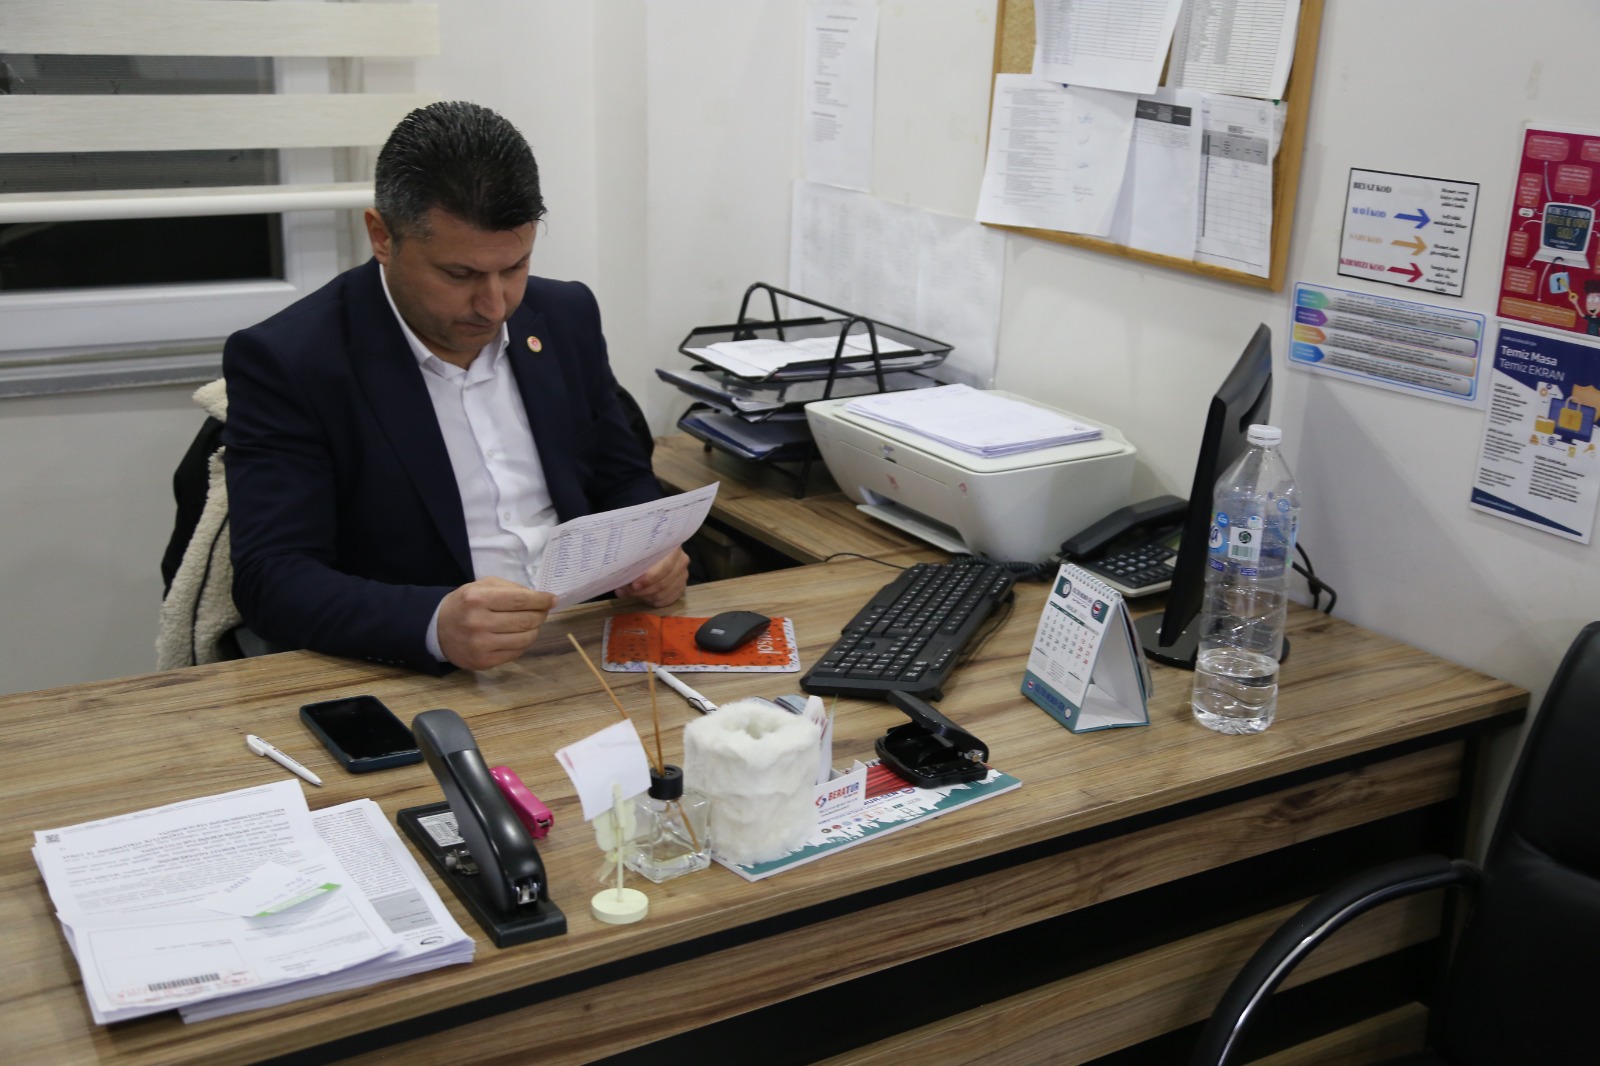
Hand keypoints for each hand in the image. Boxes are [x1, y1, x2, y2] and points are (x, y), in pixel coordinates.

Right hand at [436, 577, 555, 670]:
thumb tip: (539, 597)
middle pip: (526, 620)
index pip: (520, 600)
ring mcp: (481, 645)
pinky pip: (516, 652)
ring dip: (534, 629)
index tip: (553, 599)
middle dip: (540, 614)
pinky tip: (518, 635)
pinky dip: (523, 643)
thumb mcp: (481, 586)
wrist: (437, 629)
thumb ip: (510, 588)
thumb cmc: (464, 604)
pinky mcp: (484, 662)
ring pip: (525, 639)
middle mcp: (479, 622)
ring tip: (531, 623)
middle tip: (542, 611)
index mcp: (478, 599)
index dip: (541, 600)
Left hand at [613, 548, 689, 607]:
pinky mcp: (682, 585)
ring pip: (666, 592)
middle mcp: (681, 560)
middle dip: (644, 590)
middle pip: (664, 582)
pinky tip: (645, 598)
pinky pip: (670, 598)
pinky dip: (656, 601)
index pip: (664, 567)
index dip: (649, 578)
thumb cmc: (643, 547)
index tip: (634, 585)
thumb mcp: (637, 548)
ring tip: (632, 594)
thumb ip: (631, 562)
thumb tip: (621, 584)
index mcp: (672, 547)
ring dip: (647, 596)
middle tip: (628, 591)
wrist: (657, 548)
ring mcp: (683, 574)